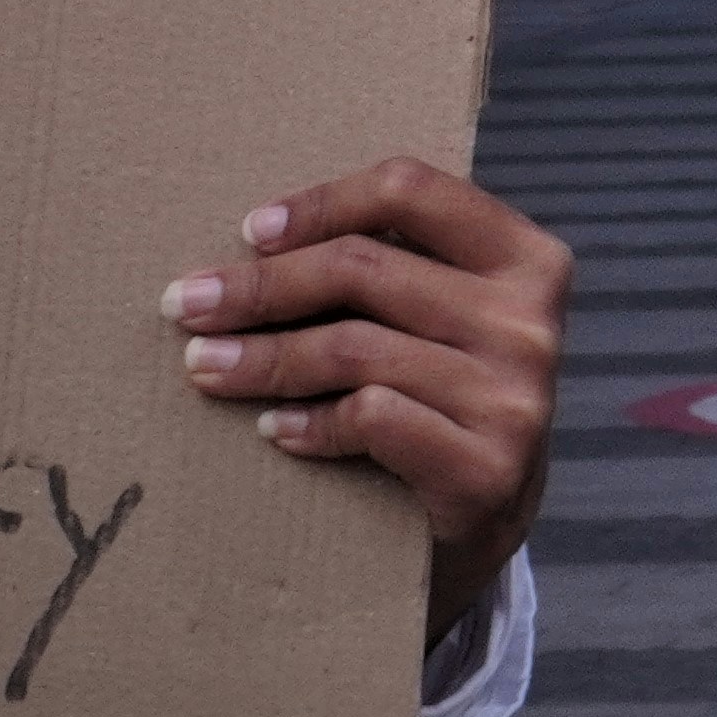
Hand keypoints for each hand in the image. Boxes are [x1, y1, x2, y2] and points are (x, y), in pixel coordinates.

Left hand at [171, 157, 574, 644]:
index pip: (411, 191)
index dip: (321, 203)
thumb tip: (255, 242)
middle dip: (259, 286)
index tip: (250, 231)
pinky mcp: (486, 467)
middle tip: (186, 303)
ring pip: (354, 347)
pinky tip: (273, 429)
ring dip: (262, 358)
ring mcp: (514, 396)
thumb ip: (394, 270)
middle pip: (362, 268)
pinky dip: (308, 423)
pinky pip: (370, 418)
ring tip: (204, 366)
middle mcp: (530, 321)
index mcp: (526, 259)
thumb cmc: (442, 400)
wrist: (488, 525)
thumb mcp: (443, 317)